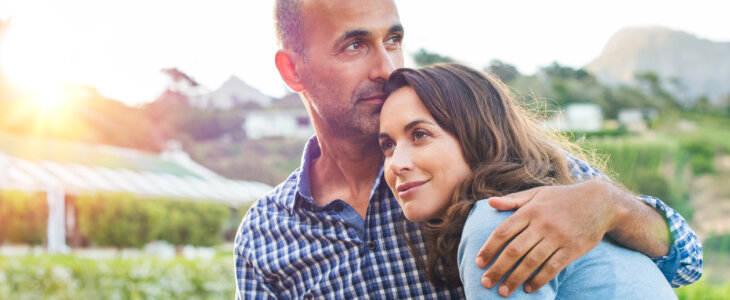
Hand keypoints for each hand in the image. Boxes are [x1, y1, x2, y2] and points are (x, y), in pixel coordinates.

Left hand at [475, 180, 617, 296]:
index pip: (503, 232)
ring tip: (503, 291)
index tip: (479, 262)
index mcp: (530, 210)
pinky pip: (552, 268)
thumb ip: (513, 200)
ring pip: (531, 262)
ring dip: (515, 279)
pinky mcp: (573, 249)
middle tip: (485, 283)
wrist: (600, 202)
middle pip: (514, 250)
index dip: (489, 248)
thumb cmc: (563, 198)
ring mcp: (558, 237)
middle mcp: (542, 224)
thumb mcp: (537, 193)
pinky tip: (529, 289)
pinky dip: (539, 280)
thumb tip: (489, 204)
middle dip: (498, 268)